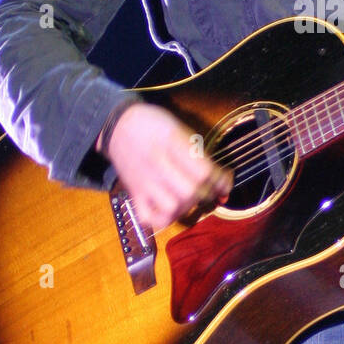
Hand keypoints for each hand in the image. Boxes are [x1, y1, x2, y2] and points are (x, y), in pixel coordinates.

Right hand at [102, 102, 231, 227]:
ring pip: (171, 208)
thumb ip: (198, 152)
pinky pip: (148, 218)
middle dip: (206, 194)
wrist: (118, 125)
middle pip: (190, 192)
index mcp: (172, 144)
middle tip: (208, 189)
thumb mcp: (180, 127)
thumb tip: (220, 177)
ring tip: (190, 199)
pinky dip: (162, 219)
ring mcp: (144, 182)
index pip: (204, 171)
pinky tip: (171, 210)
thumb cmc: (154, 124)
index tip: (225, 180)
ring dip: (187, 207)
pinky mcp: (134, 193)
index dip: (221, 180)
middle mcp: (158, 164)